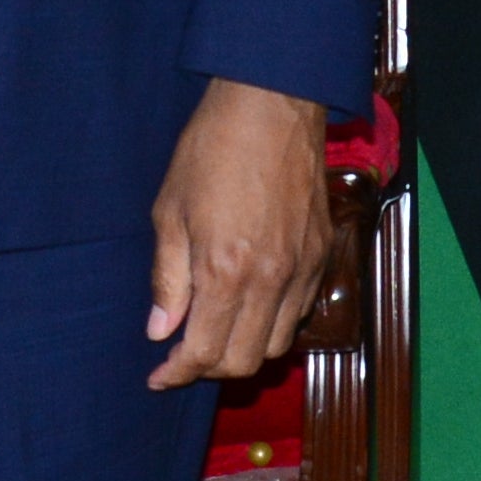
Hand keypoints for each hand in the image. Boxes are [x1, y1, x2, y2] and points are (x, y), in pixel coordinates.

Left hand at [147, 79, 334, 390]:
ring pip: (278, 344)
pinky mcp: (322, 254)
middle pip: (245, 361)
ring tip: (218, 330)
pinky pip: (300, 312)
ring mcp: (302, 268)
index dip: (177, 373)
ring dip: (245, 349)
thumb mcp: (170, 211)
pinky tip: (251, 302)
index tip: (159, 376)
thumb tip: (161, 330)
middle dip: (209, 368)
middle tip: (184, 353)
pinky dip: (274, 322)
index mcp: (226, 270)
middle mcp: (270, 280)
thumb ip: (167, 278)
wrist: (270, 104)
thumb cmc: (211, 149)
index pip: (204, 352)